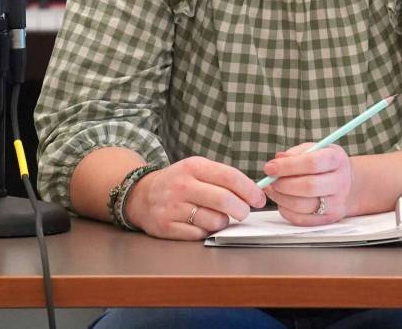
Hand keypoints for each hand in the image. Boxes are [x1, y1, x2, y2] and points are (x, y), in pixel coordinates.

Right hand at [124, 156, 266, 239]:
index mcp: (194, 167)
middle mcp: (182, 185)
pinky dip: (205, 231)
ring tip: (216, 217)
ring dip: (222, 222)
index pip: (229, 177)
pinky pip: (199, 235)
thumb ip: (223, 178)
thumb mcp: (197, 169)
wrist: (141, 195)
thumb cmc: (178, 182)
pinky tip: (200, 223)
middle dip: (241, 210)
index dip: (249, 190)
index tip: (259, 199)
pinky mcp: (166, 226)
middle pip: (224, 200)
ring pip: (214, 221)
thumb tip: (253, 193)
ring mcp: (173, 207)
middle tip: (243, 213)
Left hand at [262, 142, 352, 224]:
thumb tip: (277, 160)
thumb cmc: (325, 164)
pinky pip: (302, 219)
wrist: (346, 183)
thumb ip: (296, 153)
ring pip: (303, 205)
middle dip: (283, 184)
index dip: (287, 166)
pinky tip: (282, 201)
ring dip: (281, 198)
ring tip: (273, 190)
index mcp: (336, 159)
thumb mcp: (314, 150)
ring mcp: (336, 203)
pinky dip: (286, 211)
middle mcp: (340, 182)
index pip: (311, 163)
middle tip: (270, 180)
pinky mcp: (329, 218)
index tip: (269, 167)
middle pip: (309, 186)